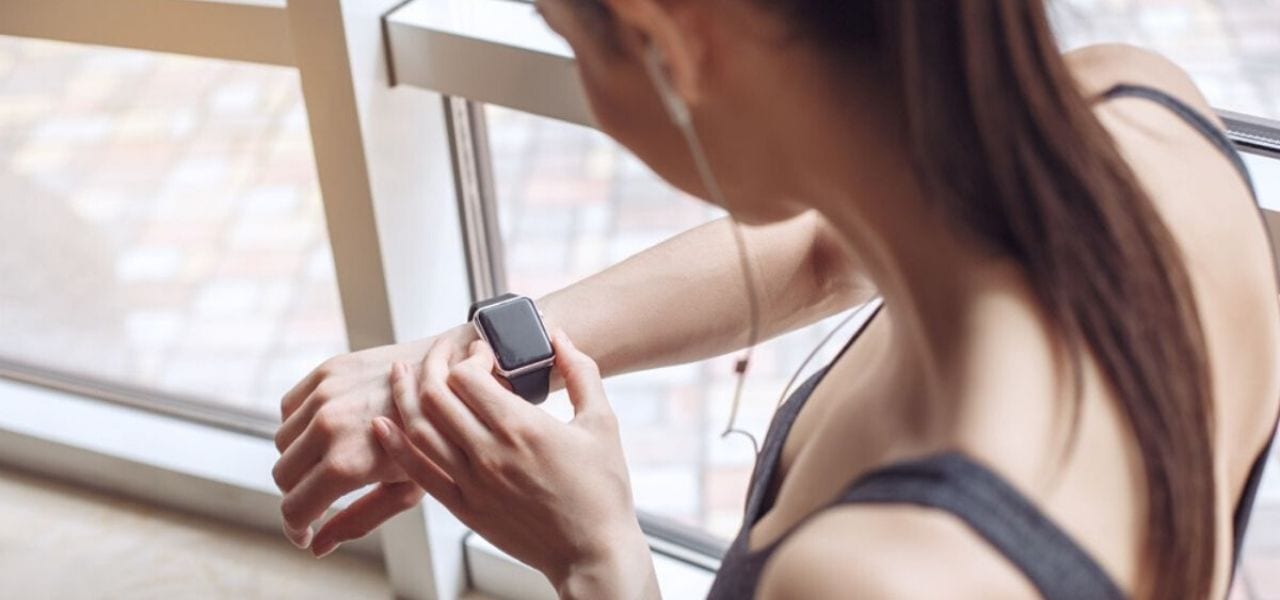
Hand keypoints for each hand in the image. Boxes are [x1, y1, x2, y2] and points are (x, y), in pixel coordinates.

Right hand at [272, 324, 477, 550]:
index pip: (294, 508)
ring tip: (326, 464)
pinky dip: (299, 423)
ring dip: (297, 458)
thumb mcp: (406, 490)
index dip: (297, 529)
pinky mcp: (327, 370)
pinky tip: (325, 432)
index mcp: (347, 462)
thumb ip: (358, 519)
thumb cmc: (440, 440)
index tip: (306, 534)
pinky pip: (290, 408)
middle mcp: (328, 426)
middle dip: (297, 494)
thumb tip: (317, 548)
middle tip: (320, 500)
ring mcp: (325, 394)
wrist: (455, 377)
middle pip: (282, 476)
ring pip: (282, 441)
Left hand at [370, 331, 658, 597]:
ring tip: (401, 373)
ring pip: (418, 430)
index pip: (467, 376)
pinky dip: (394, 445)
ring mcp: (472, 483)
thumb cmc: (604, 490)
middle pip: (435, 396)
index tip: (482, 352)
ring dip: (404, 395)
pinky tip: (382, 424)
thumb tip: (560, 336)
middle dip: (432, 364)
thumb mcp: (603, 422)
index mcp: (522, 427)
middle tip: (441, 353)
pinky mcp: (464, 507)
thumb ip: (582, 372)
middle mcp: (489, 453)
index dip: (468, 355)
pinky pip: (417, 473)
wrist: (593, 554)